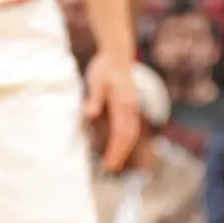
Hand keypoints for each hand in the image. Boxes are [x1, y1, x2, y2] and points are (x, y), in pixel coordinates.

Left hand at [84, 50, 142, 171]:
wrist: (117, 54)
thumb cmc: (105, 67)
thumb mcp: (96, 80)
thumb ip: (94, 98)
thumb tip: (90, 115)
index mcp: (124, 104)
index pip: (121, 133)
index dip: (115, 149)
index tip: (108, 163)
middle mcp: (132, 108)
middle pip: (128, 136)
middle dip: (120, 153)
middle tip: (110, 168)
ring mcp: (133, 107)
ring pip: (131, 132)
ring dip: (123, 148)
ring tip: (113, 161)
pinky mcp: (130, 106)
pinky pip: (130, 126)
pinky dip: (126, 138)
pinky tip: (118, 145)